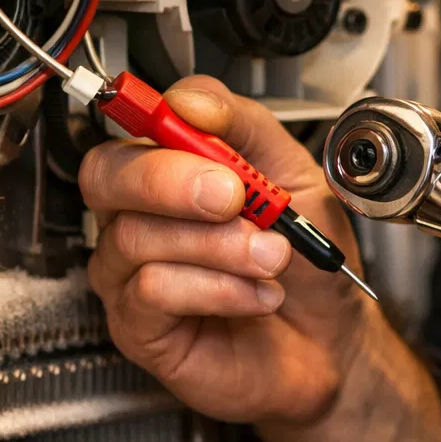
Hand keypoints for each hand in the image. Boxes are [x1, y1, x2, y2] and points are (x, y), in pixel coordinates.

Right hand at [80, 74, 373, 425]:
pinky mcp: (139, 327)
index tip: (212, 137)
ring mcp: (133, 274)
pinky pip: (152, 291)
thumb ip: (246, 127)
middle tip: (235, 198)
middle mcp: (142, 218)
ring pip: (137, 237)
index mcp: (174, 172)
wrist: (333, 340)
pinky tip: (256, 295)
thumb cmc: (308, 265)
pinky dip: (218, 289)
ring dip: (220, 246)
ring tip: (272, 258)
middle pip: (107, 176)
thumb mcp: (297, 177)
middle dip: (173, 181)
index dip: (163, 124)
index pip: (133, 127)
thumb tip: (192, 101)